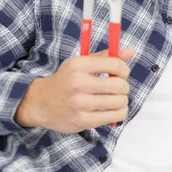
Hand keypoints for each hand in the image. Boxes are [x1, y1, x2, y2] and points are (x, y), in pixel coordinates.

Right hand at [15, 47, 134, 131]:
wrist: (40, 103)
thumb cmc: (66, 80)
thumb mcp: (81, 63)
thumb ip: (106, 57)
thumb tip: (132, 51)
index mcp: (78, 65)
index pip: (115, 64)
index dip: (124, 69)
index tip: (121, 73)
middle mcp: (78, 83)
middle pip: (119, 85)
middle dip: (124, 86)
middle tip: (119, 88)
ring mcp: (80, 104)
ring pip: (119, 102)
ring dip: (123, 100)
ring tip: (116, 99)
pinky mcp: (83, 121)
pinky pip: (114, 116)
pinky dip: (119, 113)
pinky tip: (113, 110)